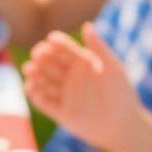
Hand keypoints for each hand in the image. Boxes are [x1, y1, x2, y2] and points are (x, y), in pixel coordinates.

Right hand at [22, 22, 137, 151]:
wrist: (122, 126)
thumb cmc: (121, 94)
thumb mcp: (112, 68)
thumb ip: (98, 48)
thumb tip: (87, 25)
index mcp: (83, 64)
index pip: (65, 50)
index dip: (57, 44)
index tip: (50, 40)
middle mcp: (71, 77)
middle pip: (51, 64)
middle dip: (42, 58)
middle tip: (37, 54)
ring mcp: (64, 95)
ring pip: (44, 82)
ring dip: (35, 75)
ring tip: (28, 69)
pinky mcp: (60, 112)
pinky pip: (44, 103)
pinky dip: (36, 96)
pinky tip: (31, 89)